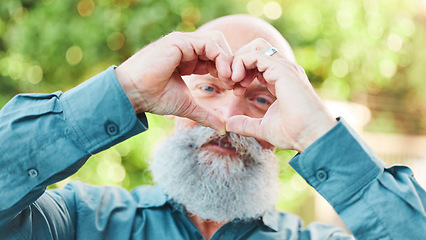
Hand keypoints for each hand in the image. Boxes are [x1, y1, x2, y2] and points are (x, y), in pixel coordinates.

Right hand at [115, 31, 232, 133]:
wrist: (133, 94)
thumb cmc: (154, 98)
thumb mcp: (188, 106)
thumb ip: (206, 114)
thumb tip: (223, 128)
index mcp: (187, 58)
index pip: (216, 57)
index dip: (228, 71)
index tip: (234, 89)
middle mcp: (186, 47)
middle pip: (219, 47)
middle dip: (231, 64)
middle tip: (236, 84)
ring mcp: (183, 42)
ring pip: (216, 42)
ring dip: (228, 60)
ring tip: (231, 80)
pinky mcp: (179, 42)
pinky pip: (209, 43)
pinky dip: (221, 57)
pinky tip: (223, 75)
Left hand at [226, 39, 336, 151]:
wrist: (311, 135)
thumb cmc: (294, 133)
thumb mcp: (263, 127)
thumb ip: (245, 124)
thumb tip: (229, 123)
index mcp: (280, 79)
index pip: (256, 63)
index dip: (240, 72)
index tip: (234, 91)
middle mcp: (282, 69)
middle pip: (254, 49)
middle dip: (237, 62)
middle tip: (230, 83)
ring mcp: (283, 67)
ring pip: (254, 47)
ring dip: (238, 61)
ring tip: (232, 81)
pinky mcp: (281, 69)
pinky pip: (255, 54)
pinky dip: (241, 63)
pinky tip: (237, 81)